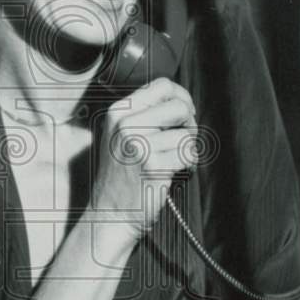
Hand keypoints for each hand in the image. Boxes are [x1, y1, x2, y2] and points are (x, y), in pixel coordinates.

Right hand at [89, 77, 197, 239]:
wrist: (110, 214)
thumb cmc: (121, 176)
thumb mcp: (121, 135)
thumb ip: (144, 114)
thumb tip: (181, 100)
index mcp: (118, 112)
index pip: (162, 85)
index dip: (181, 96)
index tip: (184, 113)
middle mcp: (125, 124)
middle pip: (179, 105)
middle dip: (189, 122)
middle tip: (182, 139)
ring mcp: (138, 144)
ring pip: (187, 132)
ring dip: (189, 147)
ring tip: (175, 159)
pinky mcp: (153, 165)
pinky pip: (189, 153)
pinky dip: (189, 163)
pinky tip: (176, 170)